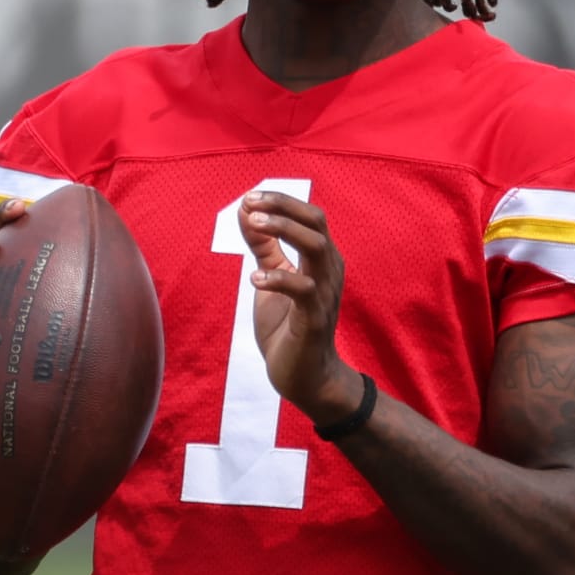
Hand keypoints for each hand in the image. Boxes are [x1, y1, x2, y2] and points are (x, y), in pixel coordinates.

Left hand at [237, 190, 364, 423]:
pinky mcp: (315, 320)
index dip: (281, 201)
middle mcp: (329, 270)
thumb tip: (245, 210)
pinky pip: (304, 290)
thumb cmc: (288, 326)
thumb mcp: (271, 278)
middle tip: (251, 203)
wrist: (306, 377)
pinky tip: (254, 279)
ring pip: (316, 247)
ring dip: (284, 230)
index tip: (249, 197)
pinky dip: (279, 280)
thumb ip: (263, 247)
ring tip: (254, 225)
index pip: (310, 215)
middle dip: (283, 207)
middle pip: (316, 222)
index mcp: (322, 259)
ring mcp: (325, 294)